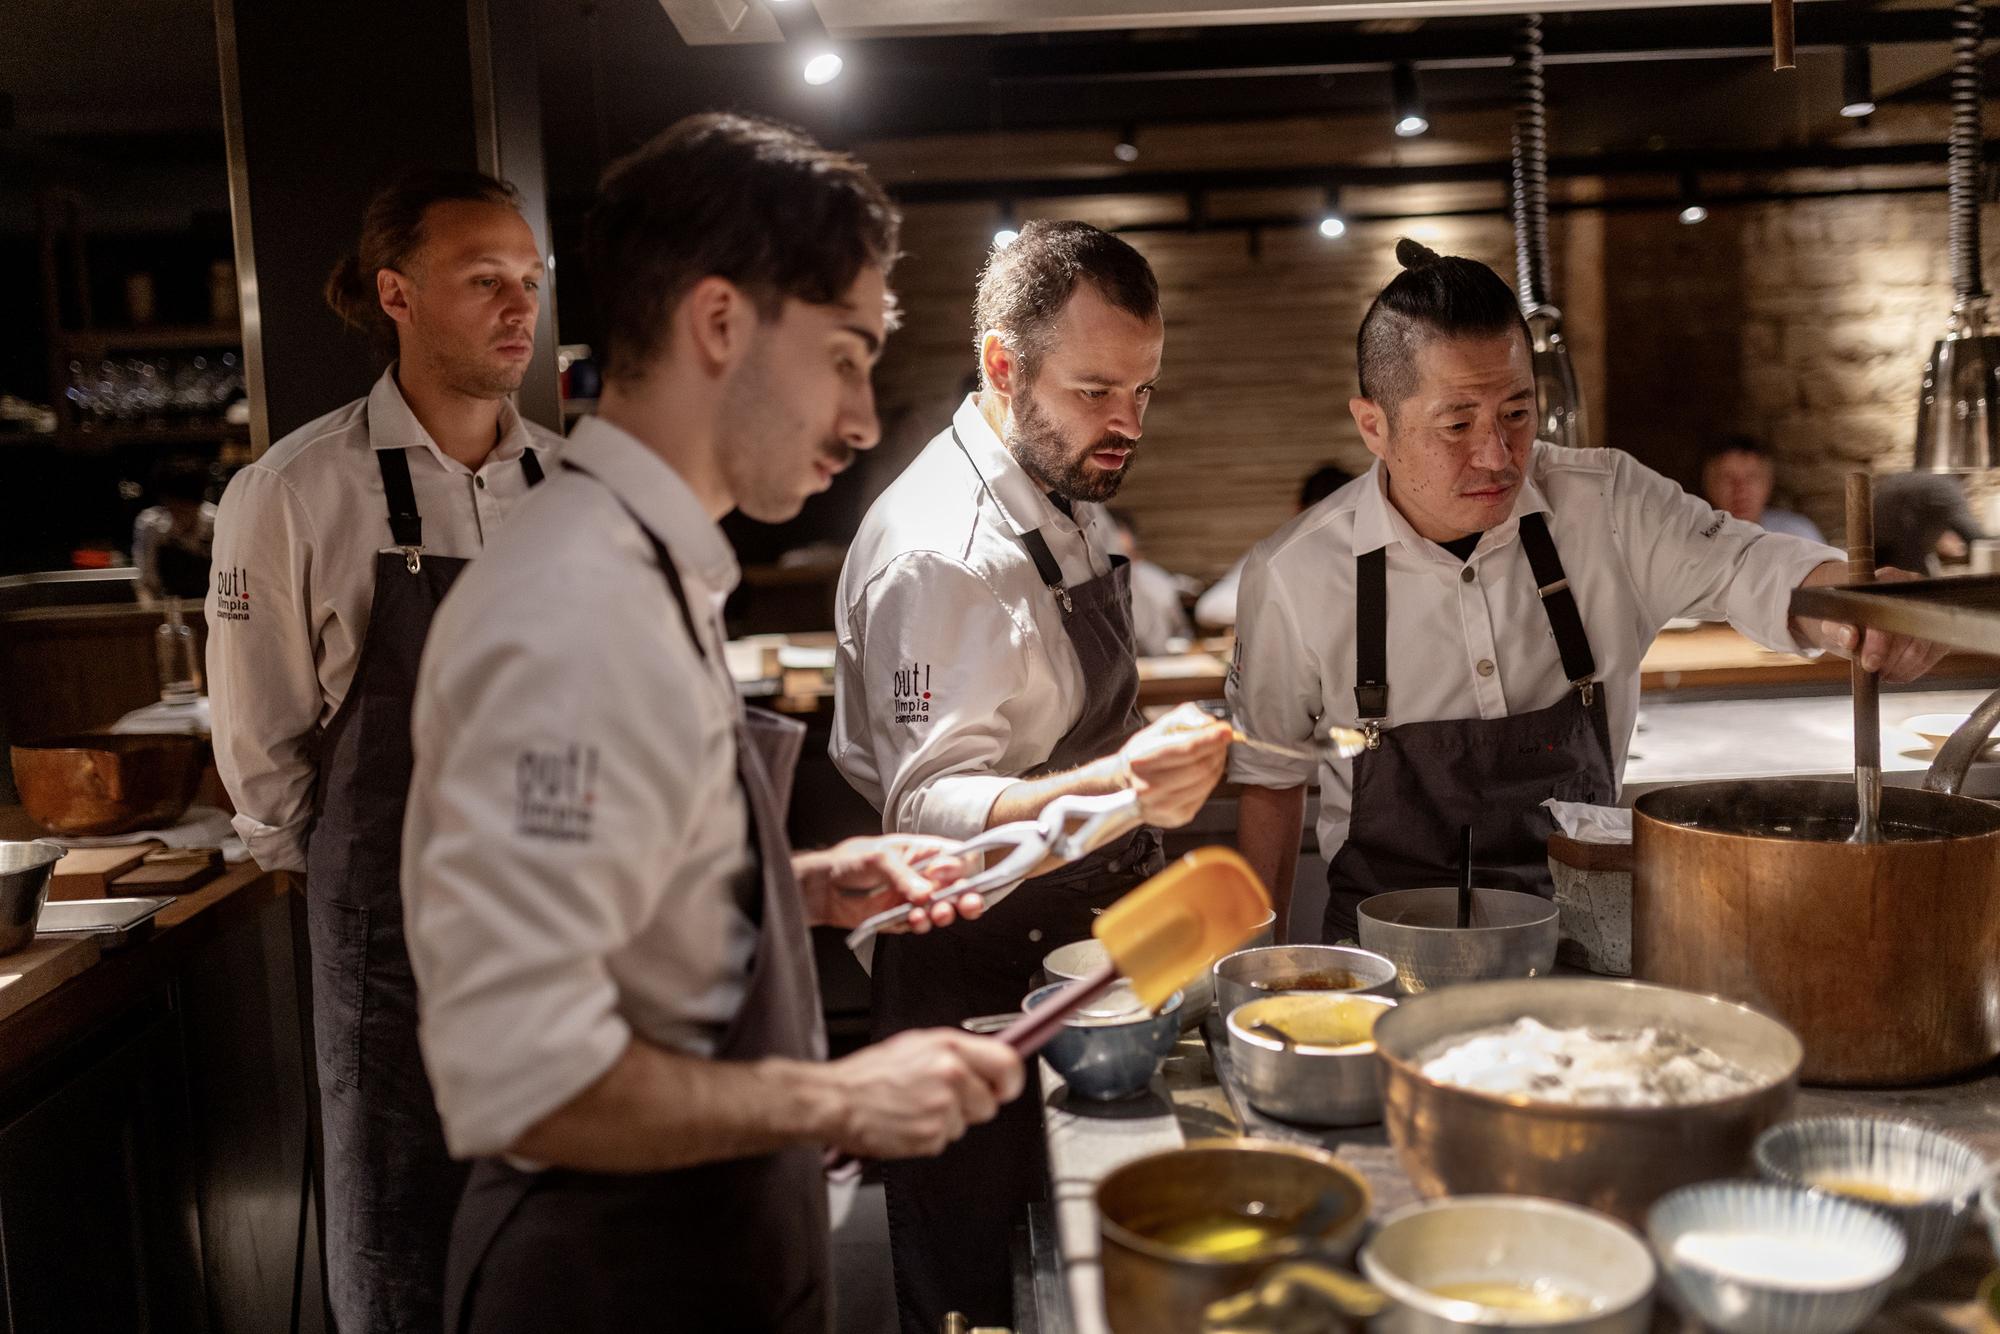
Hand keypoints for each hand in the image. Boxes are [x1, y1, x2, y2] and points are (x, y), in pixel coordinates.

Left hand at [793, 836, 986, 933]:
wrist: (822, 888)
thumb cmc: (849, 861)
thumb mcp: (879, 858)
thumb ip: (904, 875)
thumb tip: (928, 894)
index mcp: (923, 853)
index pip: (957, 857)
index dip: (964, 868)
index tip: (960, 876)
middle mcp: (924, 876)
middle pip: (958, 888)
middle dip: (966, 897)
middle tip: (968, 904)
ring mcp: (914, 899)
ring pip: (943, 909)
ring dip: (944, 913)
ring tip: (936, 914)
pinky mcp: (902, 920)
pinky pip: (920, 925)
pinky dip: (921, 925)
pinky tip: (914, 920)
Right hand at [823, 1029, 1023, 1158]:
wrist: (837, 1101)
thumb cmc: (871, 1073)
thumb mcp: (918, 1044)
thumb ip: (959, 1052)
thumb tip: (992, 1060)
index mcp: (949, 1048)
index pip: (1009, 1063)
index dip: (1011, 1080)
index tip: (1005, 1086)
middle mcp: (949, 1076)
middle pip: (990, 1103)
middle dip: (972, 1103)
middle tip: (944, 1096)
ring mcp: (941, 1109)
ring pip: (967, 1124)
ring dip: (948, 1120)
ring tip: (917, 1105)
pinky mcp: (930, 1137)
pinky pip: (945, 1140)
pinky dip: (930, 1135)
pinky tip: (909, 1120)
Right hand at [1116, 702, 1232, 827]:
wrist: (1127, 784)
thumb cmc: (1145, 753)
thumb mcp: (1159, 727)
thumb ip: (1185, 718)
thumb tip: (1208, 723)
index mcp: (1140, 761)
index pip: (1186, 750)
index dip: (1210, 740)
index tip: (1226, 731)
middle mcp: (1148, 788)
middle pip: (1200, 767)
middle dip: (1217, 750)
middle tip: (1220, 739)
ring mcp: (1162, 806)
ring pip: (1206, 782)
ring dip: (1217, 764)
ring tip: (1212, 753)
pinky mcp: (1177, 817)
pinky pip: (1205, 795)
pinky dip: (1211, 780)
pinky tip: (1204, 770)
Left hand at [1793, 563, 1949, 684]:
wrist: (1863, 614)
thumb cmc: (1848, 616)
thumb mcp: (1835, 619)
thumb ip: (1836, 627)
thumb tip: (1849, 638)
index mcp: (1888, 579)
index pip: (1889, 613)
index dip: (1879, 641)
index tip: (1869, 663)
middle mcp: (1916, 590)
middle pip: (1910, 633)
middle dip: (1889, 660)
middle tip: (1872, 671)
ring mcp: (1932, 610)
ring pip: (1923, 648)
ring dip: (1899, 668)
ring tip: (1880, 672)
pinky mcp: (1940, 631)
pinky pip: (1931, 658)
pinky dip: (1910, 671)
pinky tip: (1893, 672)